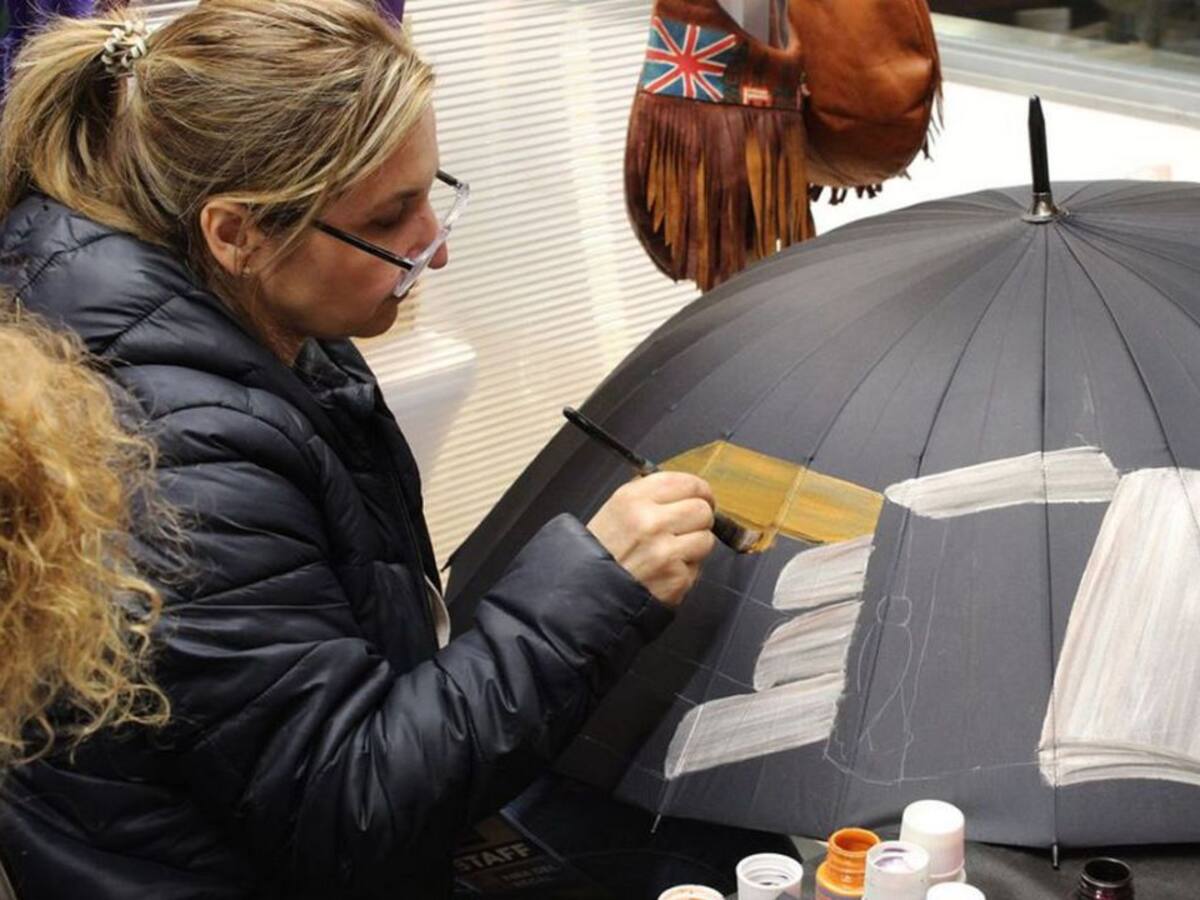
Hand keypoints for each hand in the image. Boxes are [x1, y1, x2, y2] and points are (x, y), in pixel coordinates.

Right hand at [587, 472, 716, 607]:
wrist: (588, 592)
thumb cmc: (604, 550)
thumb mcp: (616, 508)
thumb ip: (651, 495)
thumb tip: (689, 489)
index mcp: (633, 499)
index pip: (687, 483)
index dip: (700, 491)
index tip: (702, 497)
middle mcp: (650, 522)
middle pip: (702, 510)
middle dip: (699, 519)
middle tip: (688, 527)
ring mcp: (664, 552)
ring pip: (706, 538)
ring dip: (695, 545)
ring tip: (672, 552)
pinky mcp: (675, 578)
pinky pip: (697, 566)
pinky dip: (686, 570)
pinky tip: (665, 571)